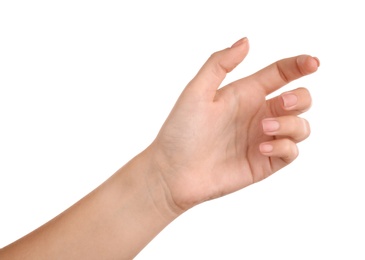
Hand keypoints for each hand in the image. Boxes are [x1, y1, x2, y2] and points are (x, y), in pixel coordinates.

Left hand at [147, 37, 318, 212]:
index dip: (300, 65)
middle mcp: (258, 115)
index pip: (280, 74)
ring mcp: (263, 139)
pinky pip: (291, 152)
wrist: (173, 172)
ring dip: (290, 124)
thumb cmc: (181, 131)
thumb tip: (246, 41)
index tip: (313, 63)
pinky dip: (284, 147)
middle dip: (300, 98)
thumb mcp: (196, 92)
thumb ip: (219, 64)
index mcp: (245, 94)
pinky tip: (260, 148)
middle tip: (282, 103)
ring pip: (301, 126)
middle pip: (299, 99)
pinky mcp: (264, 163)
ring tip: (263, 130)